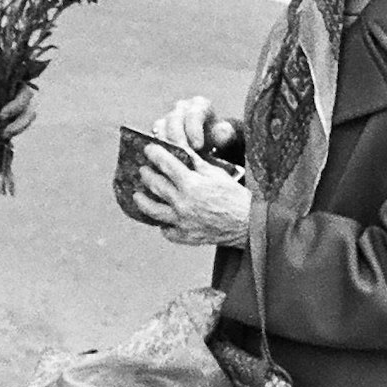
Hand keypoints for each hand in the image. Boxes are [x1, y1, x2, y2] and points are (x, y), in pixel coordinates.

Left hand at [0, 40, 37, 138]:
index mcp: (19, 79)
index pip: (25, 97)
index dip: (15, 108)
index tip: (1, 116)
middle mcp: (20, 92)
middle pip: (28, 113)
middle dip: (17, 126)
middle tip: (1, 134)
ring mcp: (14, 103)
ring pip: (19, 121)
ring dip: (6, 130)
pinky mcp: (5, 111)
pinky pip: (6, 123)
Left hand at [132, 143, 251, 246]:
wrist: (249, 224)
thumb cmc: (235, 196)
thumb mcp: (216, 174)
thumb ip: (196, 163)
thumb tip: (180, 150)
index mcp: (191, 184)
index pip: (166, 164)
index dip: (155, 154)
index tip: (148, 149)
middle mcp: (183, 203)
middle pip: (156, 185)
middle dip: (147, 175)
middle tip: (143, 170)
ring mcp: (182, 221)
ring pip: (153, 210)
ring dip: (142, 201)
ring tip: (137, 195)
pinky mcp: (186, 236)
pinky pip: (167, 231)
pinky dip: (163, 224)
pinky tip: (161, 219)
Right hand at [151, 95, 236, 155]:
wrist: (207, 143)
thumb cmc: (217, 138)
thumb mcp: (225, 135)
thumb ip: (225, 133)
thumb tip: (221, 131)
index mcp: (200, 105)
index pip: (194, 113)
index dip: (194, 130)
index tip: (198, 146)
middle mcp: (182, 108)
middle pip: (174, 119)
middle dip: (177, 137)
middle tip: (182, 153)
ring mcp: (168, 117)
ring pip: (160, 126)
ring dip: (165, 142)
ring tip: (172, 157)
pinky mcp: (158, 129)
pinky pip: (152, 135)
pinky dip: (157, 147)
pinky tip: (162, 158)